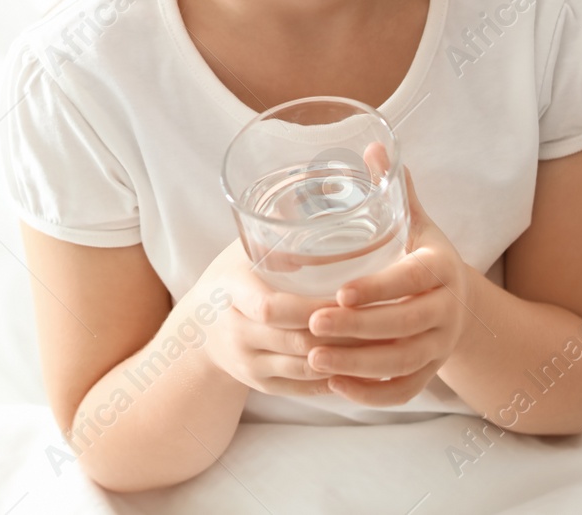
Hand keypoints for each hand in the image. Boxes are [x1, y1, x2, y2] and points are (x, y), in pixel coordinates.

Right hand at [190, 238, 376, 398]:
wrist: (197, 330)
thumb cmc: (232, 277)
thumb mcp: (244, 250)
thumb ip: (276, 231)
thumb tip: (323, 191)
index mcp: (232, 292)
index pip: (270, 307)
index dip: (312, 306)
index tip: (347, 296)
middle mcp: (237, 333)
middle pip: (296, 340)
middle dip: (342, 333)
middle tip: (383, 320)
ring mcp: (249, 364)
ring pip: (307, 369)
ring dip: (347, 359)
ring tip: (384, 343)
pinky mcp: (262, 386)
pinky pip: (306, 389)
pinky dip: (338, 379)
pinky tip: (367, 367)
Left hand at [304, 151, 471, 406]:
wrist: (459, 303)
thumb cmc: (422, 255)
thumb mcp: (415, 223)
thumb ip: (394, 191)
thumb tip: (373, 145)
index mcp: (441, 268)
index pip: (412, 280)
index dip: (379, 288)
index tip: (340, 291)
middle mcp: (447, 310)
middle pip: (405, 325)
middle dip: (357, 328)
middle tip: (312, 323)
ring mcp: (440, 346)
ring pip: (402, 361)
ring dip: (358, 364)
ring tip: (314, 357)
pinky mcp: (431, 373)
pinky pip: (403, 390)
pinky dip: (372, 394)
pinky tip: (336, 387)